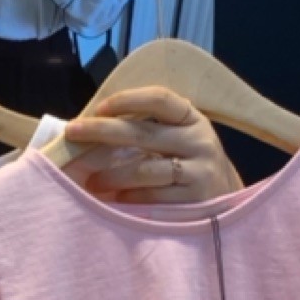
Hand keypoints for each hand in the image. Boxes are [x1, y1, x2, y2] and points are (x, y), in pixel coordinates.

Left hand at [57, 88, 241, 203]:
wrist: (226, 200)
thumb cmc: (189, 164)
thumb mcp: (179, 138)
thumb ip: (150, 128)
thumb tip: (95, 125)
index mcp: (191, 118)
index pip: (159, 98)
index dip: (127, 100)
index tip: (98, 108)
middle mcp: (199, 140)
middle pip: (143, 132)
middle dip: (102, 131)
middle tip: (72, 133)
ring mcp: (199, 170)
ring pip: (145, 169)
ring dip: (111, 174)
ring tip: (91, 181)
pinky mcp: (196, 199)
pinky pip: (153, 197)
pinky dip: (130, 197)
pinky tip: (117, 199)